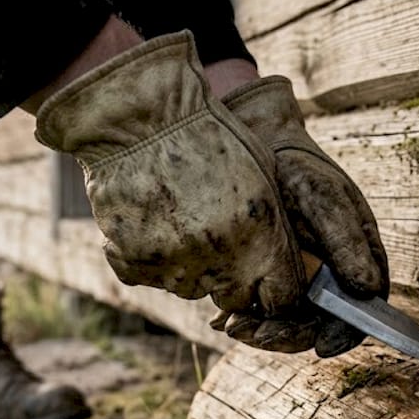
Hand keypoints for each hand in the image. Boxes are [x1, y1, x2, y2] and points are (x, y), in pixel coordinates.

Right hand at [34, 32, 305, 314]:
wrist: (141, 118)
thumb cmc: (210, 137)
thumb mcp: (264, 177)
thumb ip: (275, 232)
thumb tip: (284, 271)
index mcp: (261, 240)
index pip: (283, 299)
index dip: (277, 291)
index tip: (268, 280)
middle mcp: (220, 262)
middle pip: (235, 300)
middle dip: (233, 279)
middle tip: (218, 238)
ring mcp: (174, 267)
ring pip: (190, 287)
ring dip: (190, 264)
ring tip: (179, 214)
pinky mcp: (133, 264)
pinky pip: (148, 275)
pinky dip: (150, 254)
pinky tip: (149, 216)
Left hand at [213, 77, 389, 356]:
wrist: (255, 150)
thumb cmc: (299, 169)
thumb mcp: (323, 198)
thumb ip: (345, 242)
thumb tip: (366, 289)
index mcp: (360, 262)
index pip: (362, 312)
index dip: (344, 334)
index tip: (320, 346)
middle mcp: (332, 279)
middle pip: (319, 327)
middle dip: (289, 336)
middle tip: (254, 333)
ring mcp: (301, 283)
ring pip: (289, 325)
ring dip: (263, 332)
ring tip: (231, 325)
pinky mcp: (271, 282)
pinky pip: (263, 312)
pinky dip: (245, 318)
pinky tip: (222, 318)